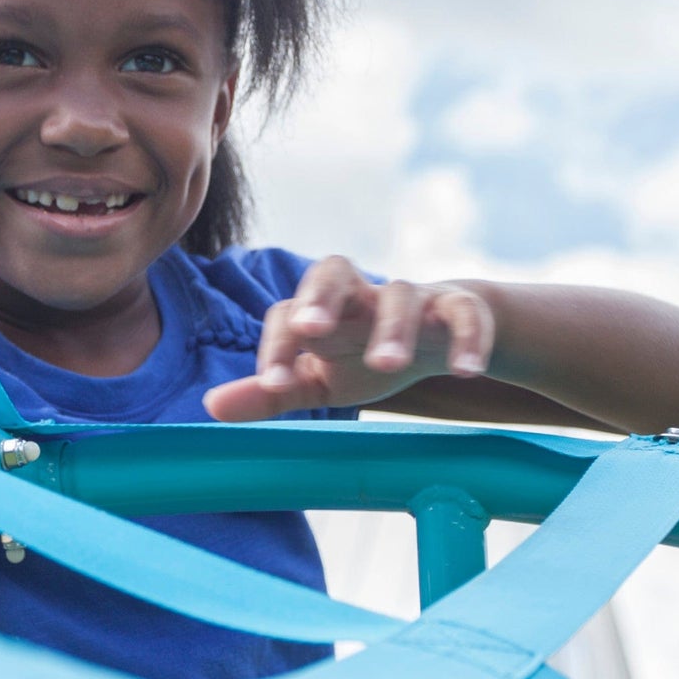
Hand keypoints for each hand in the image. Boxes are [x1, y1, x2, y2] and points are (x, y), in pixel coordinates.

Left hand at [202, 255, 493, 422]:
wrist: (438, 337)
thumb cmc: (362, 355)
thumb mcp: (317, 379)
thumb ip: (270, 392)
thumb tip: (211, 408)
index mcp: (320, 310)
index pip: (287, 314)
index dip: (277, 346)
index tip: (274, 384)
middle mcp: (361, 295)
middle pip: (333, 271)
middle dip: (320, 297)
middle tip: (311, 330)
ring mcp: (412, 298)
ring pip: (401, 295)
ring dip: (392, 327)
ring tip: (387, 363)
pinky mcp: (459, 308)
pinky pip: (465, 312)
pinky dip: (468, 336)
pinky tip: (467, 370)